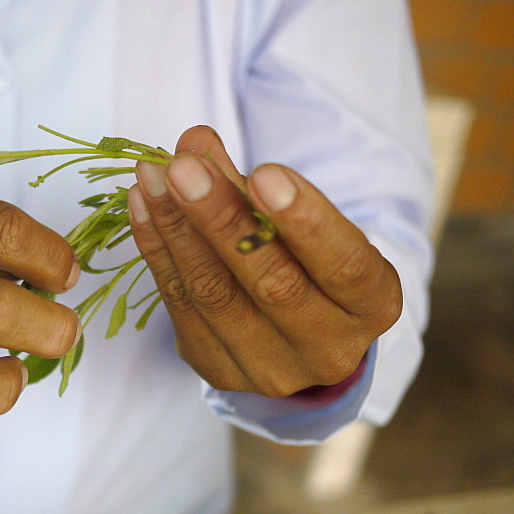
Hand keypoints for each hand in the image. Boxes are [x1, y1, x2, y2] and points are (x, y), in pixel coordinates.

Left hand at [126, 126, 401, 396]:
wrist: (297, 341)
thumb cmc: (312, 267)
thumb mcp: (308, 227)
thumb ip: (258, 187)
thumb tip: (196, 144)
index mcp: (372, 307)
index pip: (345, 266)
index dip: (306, 221)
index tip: (266, 172)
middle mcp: (327, 350)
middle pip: (272, 283)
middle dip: (221, 219)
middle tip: (183, 168)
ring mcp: (270, 370)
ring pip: (215, 295)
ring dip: (177, 229)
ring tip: (152, 176)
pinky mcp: (218, 370)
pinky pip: (179, 306)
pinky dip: (157, 250)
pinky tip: (141, 206)